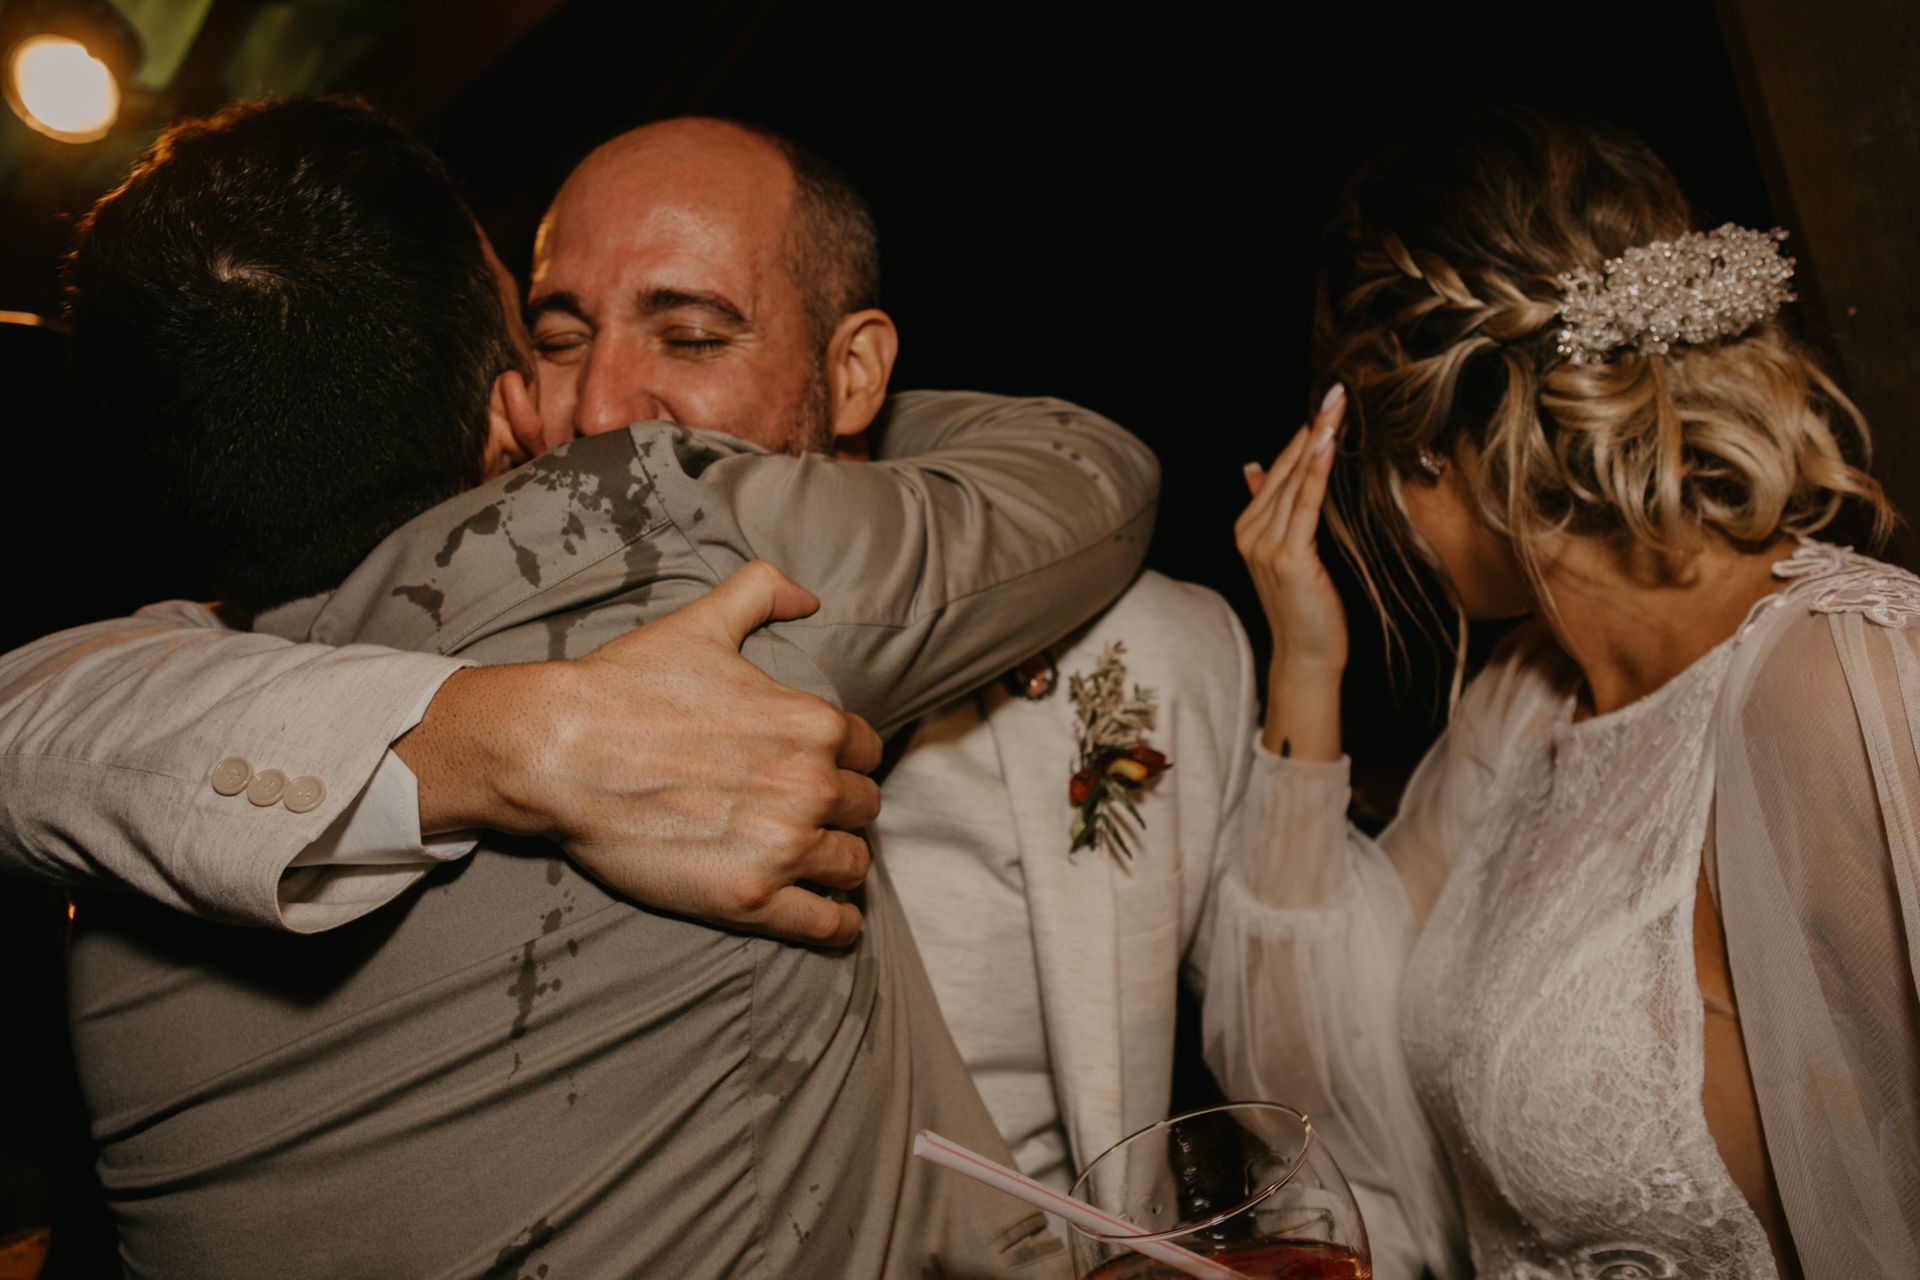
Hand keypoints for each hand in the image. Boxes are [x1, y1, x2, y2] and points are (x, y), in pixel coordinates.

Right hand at [398, 561, 882, 946]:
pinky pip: (827, 925)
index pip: (866, 752)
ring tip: (818, 867)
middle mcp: (812, 785)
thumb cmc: (625, 686)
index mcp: (812, 724)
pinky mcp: (750, 899)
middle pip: (863, 809)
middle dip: (840, 811)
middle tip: (806, 816)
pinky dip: (835, 926)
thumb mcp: (700, 625)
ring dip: (839, 865)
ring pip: (853, 866)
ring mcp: (783, 847)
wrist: (559, 750)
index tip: (821, 771)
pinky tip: (830, 920)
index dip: (844, 761)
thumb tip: (806, 594)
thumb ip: (760, 594)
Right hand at [1237, 385, 1348, 759]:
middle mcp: (1250, 533)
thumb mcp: (1287, 553)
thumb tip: (1254, 467)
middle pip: (1285, 470)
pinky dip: (1315, 470)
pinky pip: (1305, 503)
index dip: (1301, 436)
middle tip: (1334, 390)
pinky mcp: (1287, 556)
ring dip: (1316, 439)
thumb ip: (1271, 508)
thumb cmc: (1306, 608)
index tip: (1324, 404)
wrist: (1307, 655)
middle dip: (1310, 428)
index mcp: (1248, 529)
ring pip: (1295, 481)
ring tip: (1335, 405)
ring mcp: (1265, 545)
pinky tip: (1326, 443)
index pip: (1277, 472)